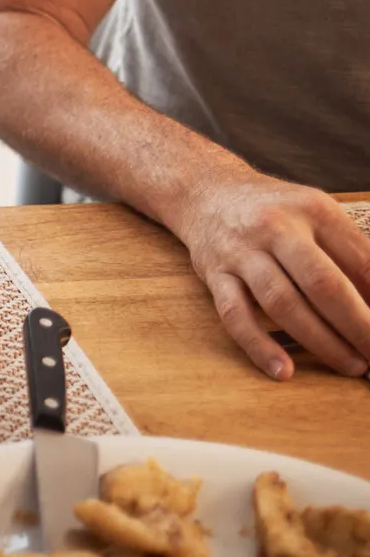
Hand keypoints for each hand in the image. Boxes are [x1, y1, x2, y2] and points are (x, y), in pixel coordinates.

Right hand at [177, 175, 369, 378]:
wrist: (206, 191)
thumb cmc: (274, 209)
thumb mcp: (317, 213)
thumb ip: (349, 252)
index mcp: (313, 210)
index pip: (361, 261)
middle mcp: (275, 228)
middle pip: (323, 284)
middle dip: (358, 326)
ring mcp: (241, 252)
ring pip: (282, 303)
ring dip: (321, 341)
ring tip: (351, 365)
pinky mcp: (214, 274)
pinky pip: (235, 315)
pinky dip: (259, 345)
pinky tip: (283, 370)